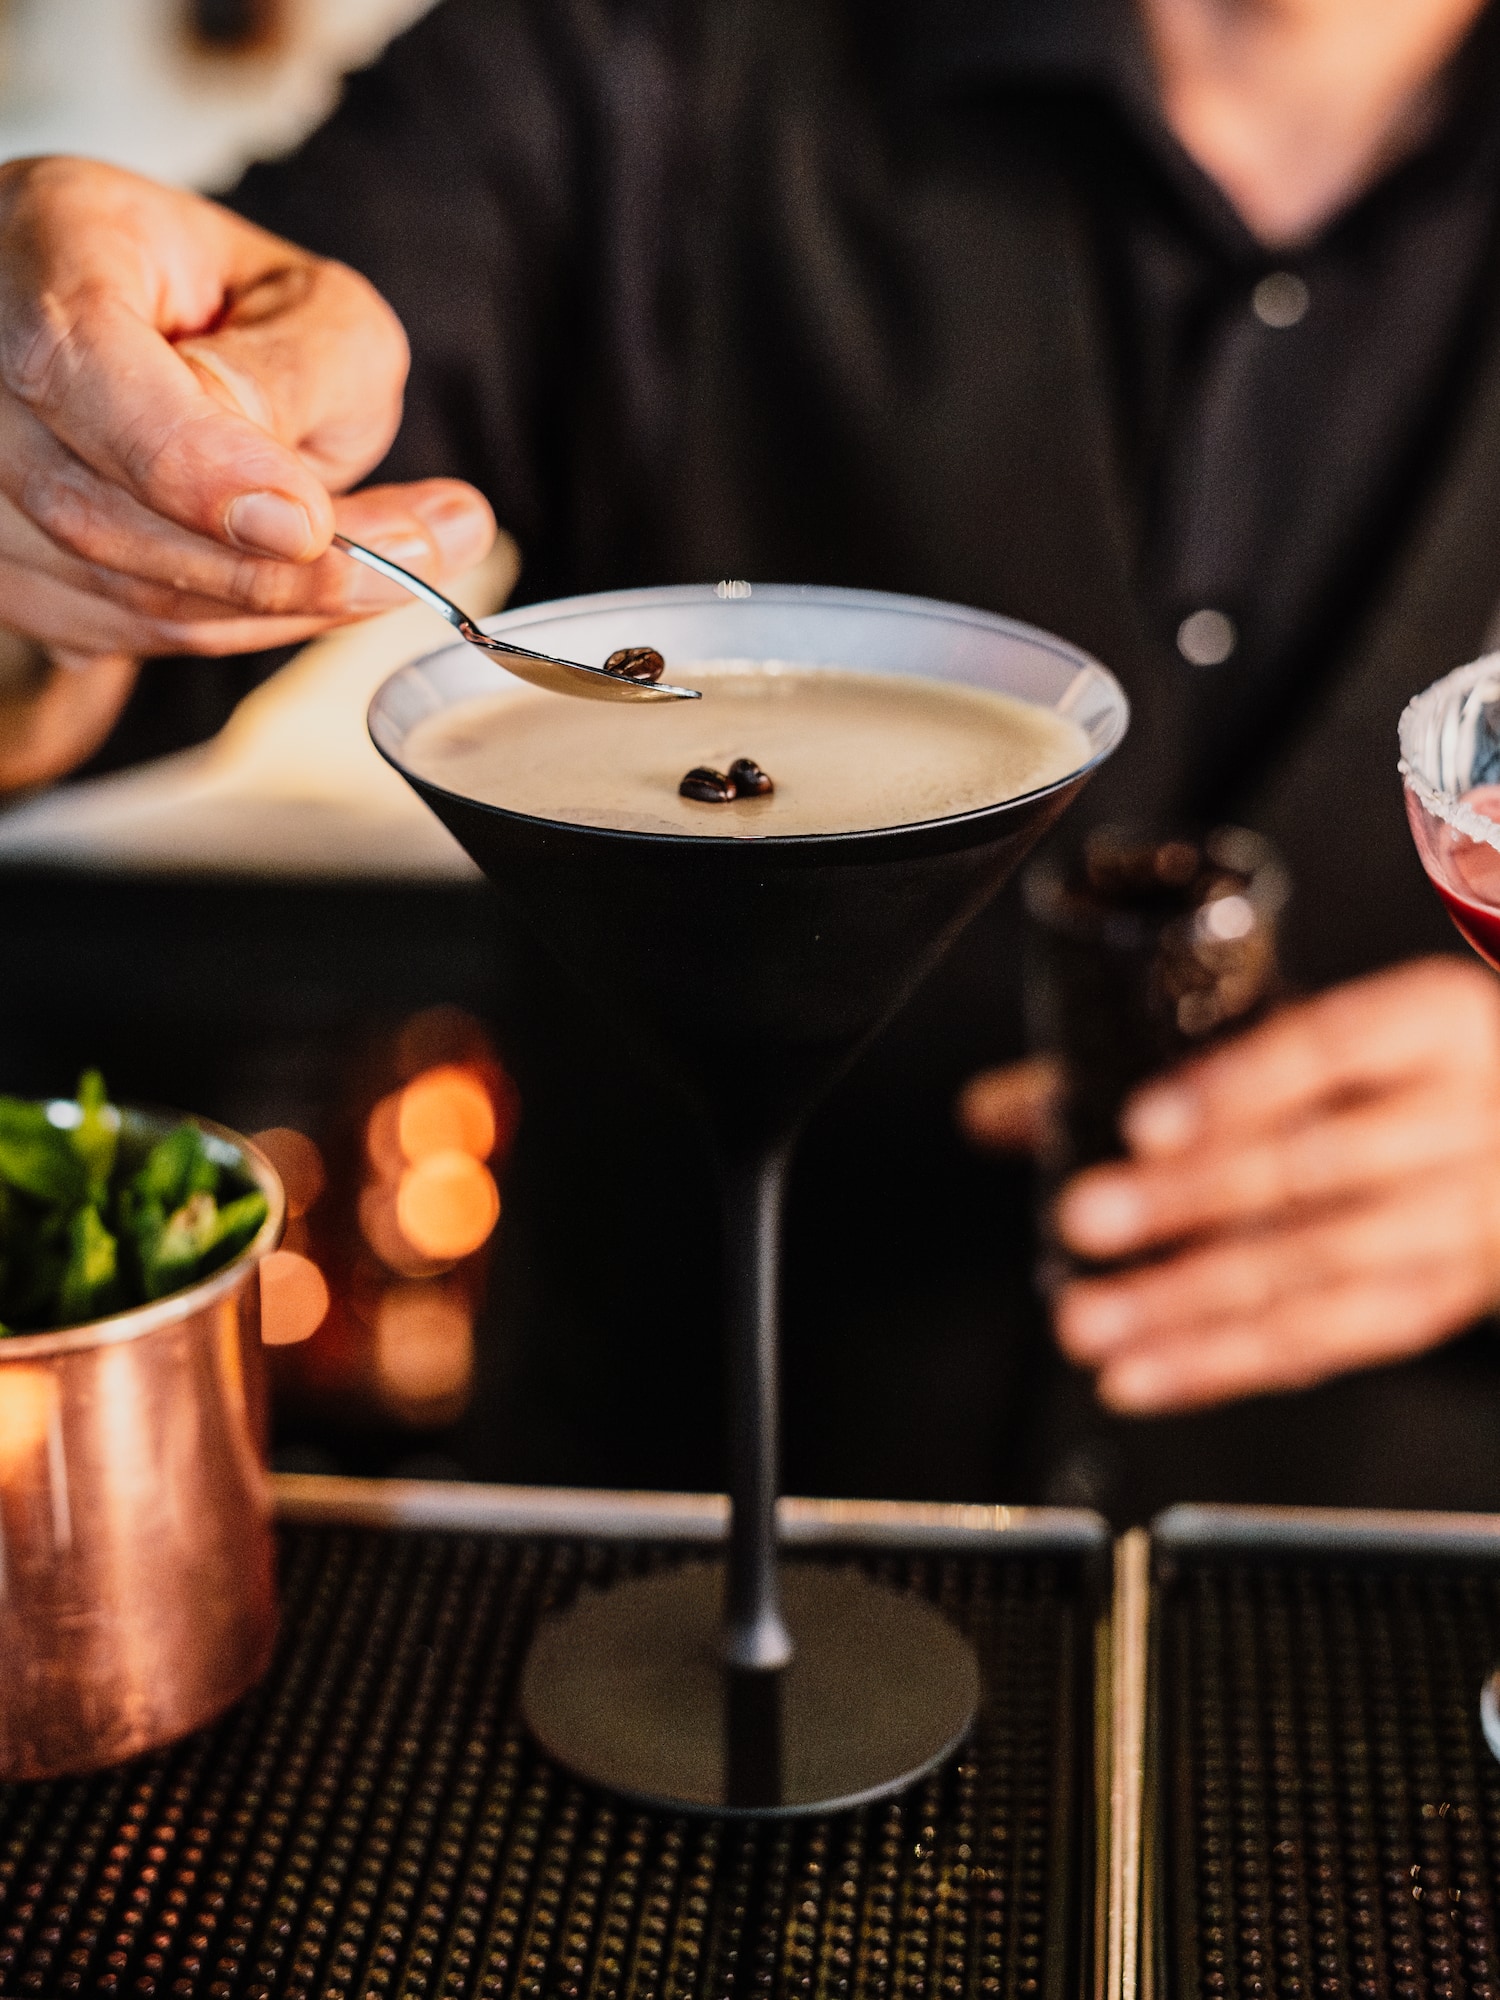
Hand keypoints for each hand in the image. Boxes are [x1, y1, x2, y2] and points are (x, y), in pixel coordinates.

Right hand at [0, 157, 494, 668]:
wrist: (105, 322)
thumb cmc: (200, 298)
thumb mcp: (293, 288)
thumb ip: (300, 369)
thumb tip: (285, 505)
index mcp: (38, 261)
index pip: (80, 373)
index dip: (193, 466)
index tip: (308, 520)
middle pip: (106, 516)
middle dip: (285, 567)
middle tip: (431, 552)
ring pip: (123, 595)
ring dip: (281, 605)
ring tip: (406, 566)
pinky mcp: (7, 574)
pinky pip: (127, 633)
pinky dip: (238, 623)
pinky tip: (316, 586)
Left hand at [1038, 958, 1499, 1412]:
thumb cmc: (1385, 1074)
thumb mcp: (1304, 1033)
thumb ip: (1151, 1058)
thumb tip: (994, 1111)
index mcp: (1429, 1023)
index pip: (1330, 1048)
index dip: (1234, 1089)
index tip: (1141, 1122)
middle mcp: (1463, 1119)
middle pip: (1317, 1166)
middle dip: (1188, 1202)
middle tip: (1086, 1220)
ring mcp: (1463, 1220)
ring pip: (1319, 1271)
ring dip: (1189, 1306)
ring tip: (1090, 1321)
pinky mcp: (1437, 1303)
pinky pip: (1328, 1344)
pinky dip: (1225, 1364)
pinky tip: (1146, 1373)